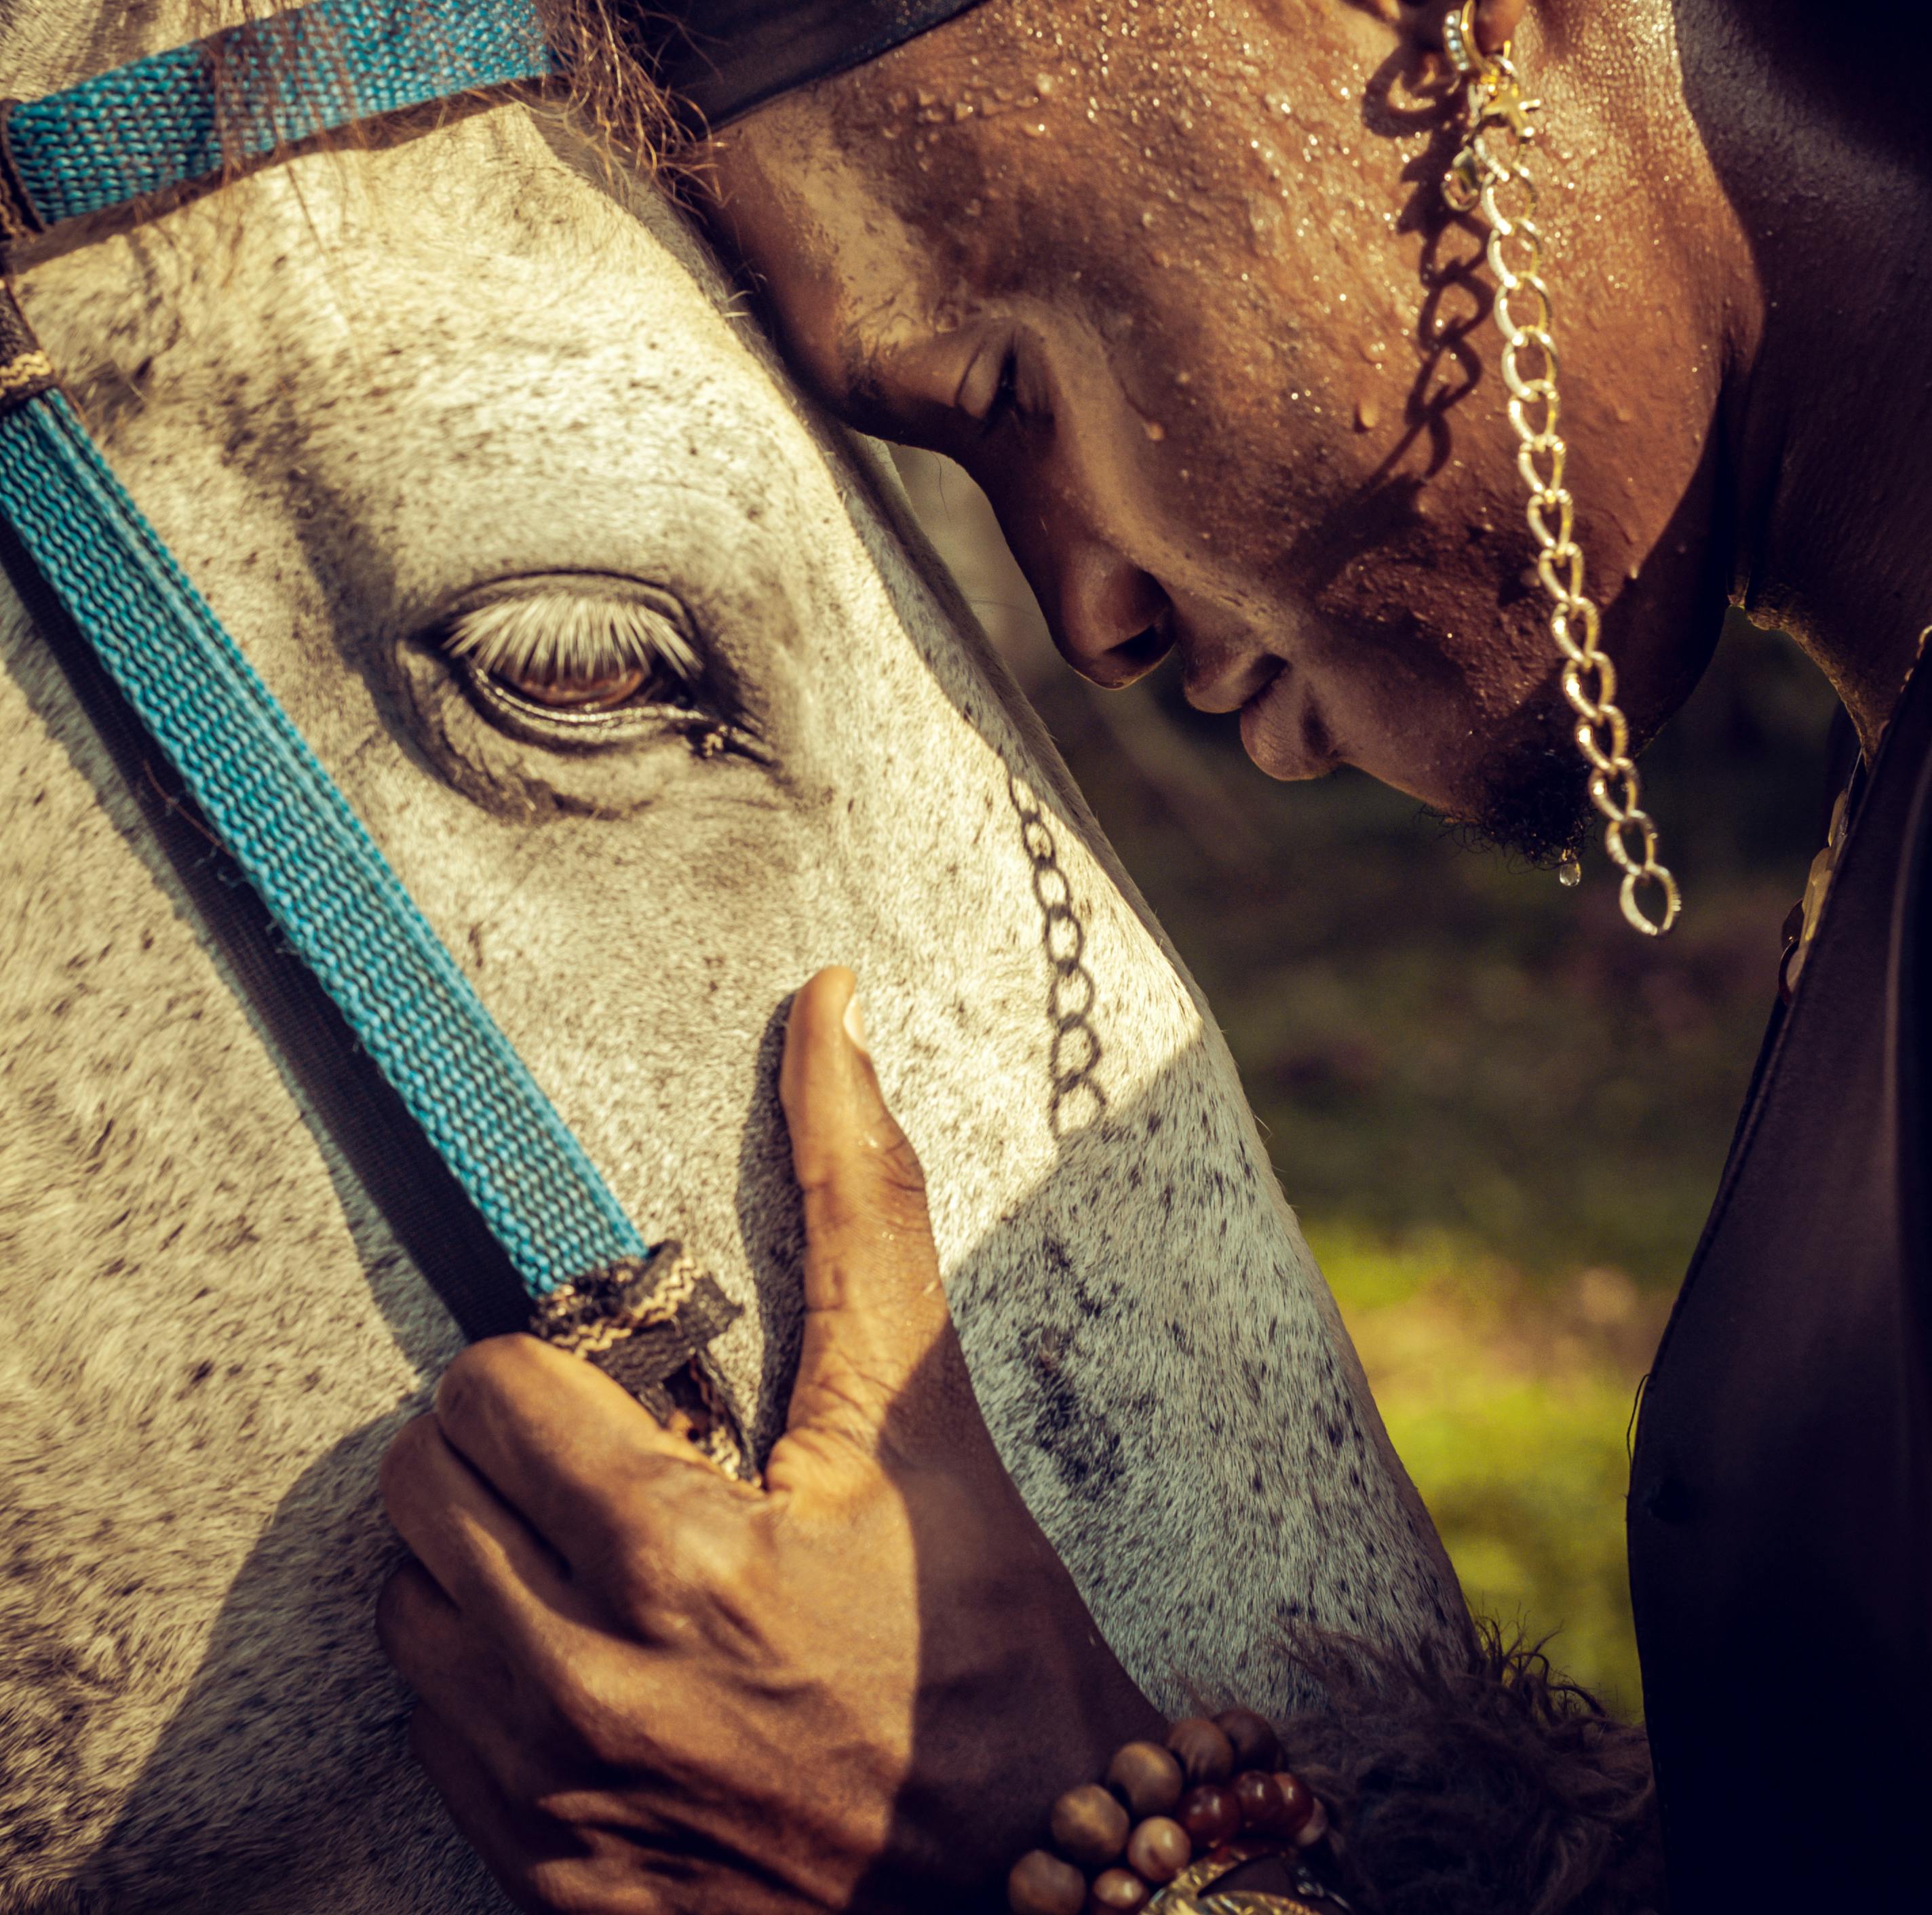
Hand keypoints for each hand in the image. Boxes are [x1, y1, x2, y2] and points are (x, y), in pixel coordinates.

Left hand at [376, 967, 1157, 1911]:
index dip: (555, 1367)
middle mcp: (590, 1691)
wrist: (1037, 1870)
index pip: (483, 1392)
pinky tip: (598, 1659)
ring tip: (599, 1551)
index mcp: (675, 1557)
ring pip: (410, 1609)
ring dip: (482, 1555)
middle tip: (612, 1457)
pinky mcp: (550, 1879)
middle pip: (420, 1490)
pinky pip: (436, 1735)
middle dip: (505, 1445)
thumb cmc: (985, 1629)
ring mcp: (557, 1804)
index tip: (630, 1393)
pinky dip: (489, 1673)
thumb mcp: (921, 1408)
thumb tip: (826, 1005)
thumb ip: (860, 1195)